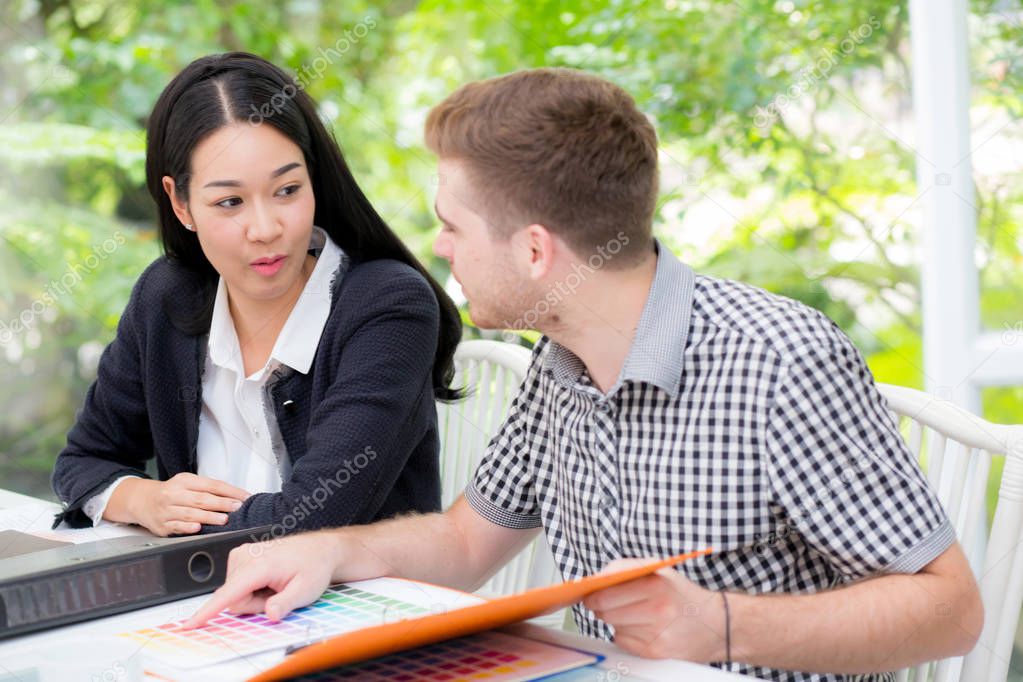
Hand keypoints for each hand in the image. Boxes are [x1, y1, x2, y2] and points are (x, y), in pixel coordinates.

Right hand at [108, 473, 249, 535]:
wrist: (141, 500)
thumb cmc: (171, 493)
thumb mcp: (187, 484)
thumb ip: (208, 490)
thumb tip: (235, 498)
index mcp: (184, 481)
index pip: (211, 485)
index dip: (230, 491)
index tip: (244, 497)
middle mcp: (174, 494)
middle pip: (201, 499)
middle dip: (222, 503)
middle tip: (237, 507)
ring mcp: (167, 510)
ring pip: (190, 513)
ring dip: (208, 517)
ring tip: (224, 519)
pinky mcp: (162, 525)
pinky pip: (176, 526)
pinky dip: (187, 527)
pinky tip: (197, 528)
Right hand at [185, 531, 339, 627]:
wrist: (319, 549)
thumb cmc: (313, 566)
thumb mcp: (307, 590)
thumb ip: (286, 603)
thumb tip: (271, 614)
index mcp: (260, 564)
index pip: (229, 593)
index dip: (208, 611)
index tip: (191, 623)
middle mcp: (246, 556)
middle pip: (234, 599)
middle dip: (254, 605)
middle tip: (278, 594)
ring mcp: (241, 555)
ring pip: (234, 594)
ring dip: (254, 597)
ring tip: (275, 584)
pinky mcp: (240, 557)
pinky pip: (236, 585)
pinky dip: (252, 588)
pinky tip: (269, 579)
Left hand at [583, 559, 727, 662]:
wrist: (717, 625)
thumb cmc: (681, 595)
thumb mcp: (658, 570)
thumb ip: (624, 568)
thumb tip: (595, 579)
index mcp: (655, 584)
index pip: (605, 593)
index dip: (592, 594)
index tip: (588, 593)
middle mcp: (657, 609)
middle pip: (605, 612)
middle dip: (600, 607)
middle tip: (606, 604)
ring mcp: (656, 633)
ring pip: (613, 626)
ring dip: (616, 621)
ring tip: (633, 614)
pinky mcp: (656, 652)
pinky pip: (623, 641)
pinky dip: (626, 635)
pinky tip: (642, 629)